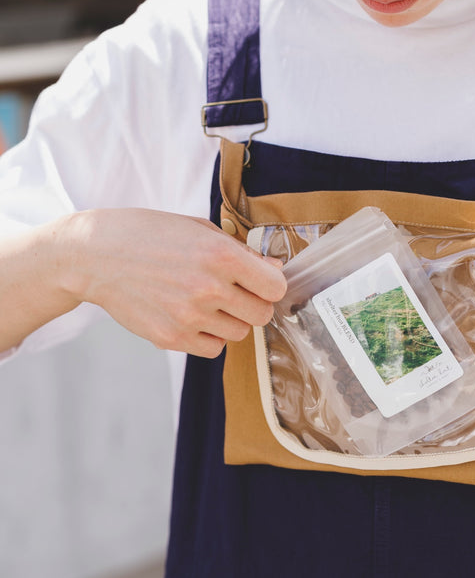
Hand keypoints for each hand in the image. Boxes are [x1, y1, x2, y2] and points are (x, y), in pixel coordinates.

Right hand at [59, 208, 286, 356]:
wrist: (97, 256)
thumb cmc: (150, 235)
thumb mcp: (199, 229)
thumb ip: (241, 252)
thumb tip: (276, 271)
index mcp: (221, 256)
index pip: (276, 288)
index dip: (271, 284)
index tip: (261, 280)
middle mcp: (208, 289)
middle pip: (262, 315)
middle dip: (254, 303)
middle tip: (234, 290)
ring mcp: (189, 317)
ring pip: (239, 333)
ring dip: (231, 319)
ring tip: (205, 299)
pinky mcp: (171, 338)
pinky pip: (213, 348)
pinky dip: (209, 335)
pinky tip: (191, 314)